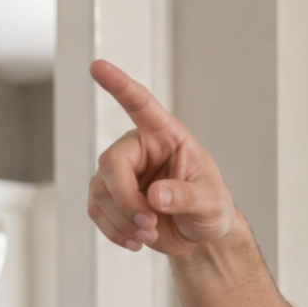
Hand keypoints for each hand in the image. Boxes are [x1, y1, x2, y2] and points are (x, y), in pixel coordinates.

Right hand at [86, 60, 236, 256]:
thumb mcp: (211, 203)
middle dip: (127, 200)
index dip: (119, 86)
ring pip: (101, 191)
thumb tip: (155, 195)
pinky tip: (136, 240)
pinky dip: (114, 230)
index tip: (98, 66)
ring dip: (123, 220)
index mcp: (166, 136)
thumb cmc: (210, 209)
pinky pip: (96, 210)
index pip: (140, 105)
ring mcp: (120, 172)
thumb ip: (187, 197)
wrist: (200, 236)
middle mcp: (138, 148)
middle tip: (151, 224)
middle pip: (111, 164)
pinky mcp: (109, 196)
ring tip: (151, 234)